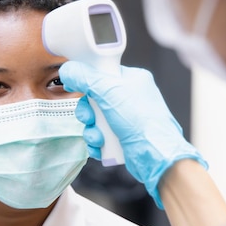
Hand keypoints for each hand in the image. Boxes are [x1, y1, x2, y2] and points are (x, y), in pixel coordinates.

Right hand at [60, 62, 206, 207]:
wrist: (157, 156)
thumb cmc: (142, 121)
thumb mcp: (110, 92)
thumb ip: (86, 78)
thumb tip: (68, 70)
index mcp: (133, 80)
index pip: (103, 73)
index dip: (87, 81)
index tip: (74, 86)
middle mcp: (131, 98)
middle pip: (95, 99)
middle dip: (88, 112)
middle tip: (89, 119)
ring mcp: (127, 119)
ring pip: (96, 119)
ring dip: (91, 130)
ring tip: (98, 138)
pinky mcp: (124, 137)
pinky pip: (101, 136)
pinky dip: (97, 143)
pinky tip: (100, 148)